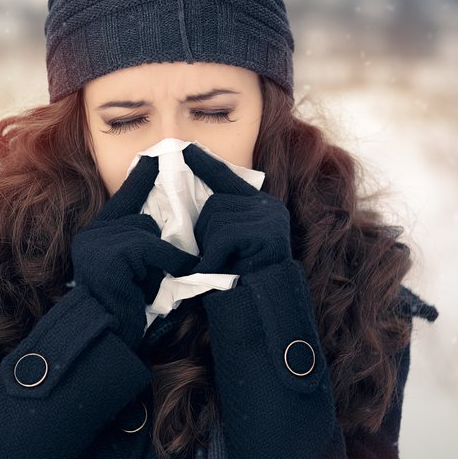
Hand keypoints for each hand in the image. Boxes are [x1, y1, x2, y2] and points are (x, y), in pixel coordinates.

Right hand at [71, 155, 199, 348]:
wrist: (108, 334)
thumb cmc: (125, 306)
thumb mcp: (132, 268)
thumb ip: (137, 243)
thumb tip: (158, 222)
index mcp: (95, 235)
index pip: (122, 200)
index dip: (139, 180)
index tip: (153, 158)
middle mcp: (92, 235)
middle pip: (142, 220)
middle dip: (155, 247)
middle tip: (149, 276)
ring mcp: (98, 244)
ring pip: (148, 232)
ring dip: (158, 258)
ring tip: (147, 283)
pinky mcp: (111, 255)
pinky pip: (152, 247)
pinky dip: (167, 261)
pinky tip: (165, 277)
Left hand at [181, 143, 292, 276]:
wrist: (264, 308)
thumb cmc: (239, 279)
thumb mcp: (225, 246)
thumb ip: (217, 221)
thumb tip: (186, 204)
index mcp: (262, 206)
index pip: (229, 179)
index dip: (206, 166)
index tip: (187, 150)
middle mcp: (269, 207)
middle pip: (215, 205)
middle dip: (204, 234)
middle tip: (215, 259)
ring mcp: (271, 219)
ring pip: (215, 220)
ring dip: (209, 248)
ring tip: (224, 266)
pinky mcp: (267, 233)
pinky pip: (223, 237)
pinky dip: (213, 257)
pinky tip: (221, 271)